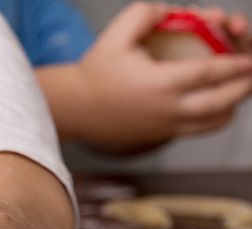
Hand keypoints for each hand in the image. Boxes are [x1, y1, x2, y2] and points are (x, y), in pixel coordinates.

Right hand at [76, 2, 251, 148]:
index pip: (210, 72)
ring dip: (234, 104)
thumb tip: (171, 11)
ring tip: (241, 88)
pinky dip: (217, 118)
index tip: (250, 59)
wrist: (76, 107)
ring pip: (215, 120)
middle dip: (245, 85)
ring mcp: (166, 126)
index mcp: (160, 82)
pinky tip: (220, 106)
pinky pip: (200, 130)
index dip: (236, 65)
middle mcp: (167, 108)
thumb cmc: (96, 71)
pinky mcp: (161, 136)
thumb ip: (146, 14)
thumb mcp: (117, 34)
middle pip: (222, 100)